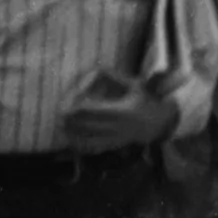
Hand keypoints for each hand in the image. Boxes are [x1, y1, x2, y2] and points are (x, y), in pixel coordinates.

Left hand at [63, 74, 177, 150]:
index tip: (69, 103)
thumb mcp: (135, 86)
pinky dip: (81, 145)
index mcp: (122, 111)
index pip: (95, 111)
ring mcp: (114, 139)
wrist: (157, 124)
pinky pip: (93, 148)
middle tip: (60, 115)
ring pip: (88, 139)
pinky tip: (71, 141)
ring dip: (73, 134)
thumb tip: (98, 69)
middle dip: (72, 121)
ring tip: (61, 127)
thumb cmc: (146, 101)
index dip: (81, 108)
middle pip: (88, 126)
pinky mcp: (112, 146)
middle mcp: (116, 127)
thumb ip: (116, 78)